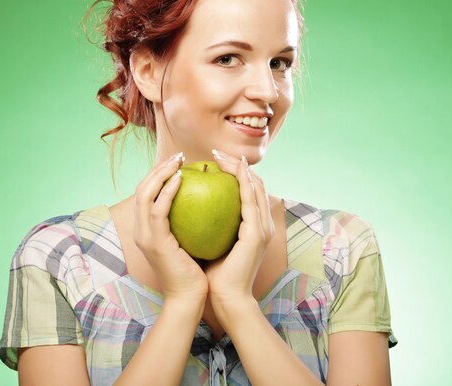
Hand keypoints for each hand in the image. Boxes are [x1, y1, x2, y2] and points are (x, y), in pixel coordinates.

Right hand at [133, 152, 208, 303]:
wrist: (190, 298)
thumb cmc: (195, 271)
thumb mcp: (189, 240)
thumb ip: (188, 220)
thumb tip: (204, 198)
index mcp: (147, 229)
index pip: (147, 193)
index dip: (160, 174)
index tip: (179, 162)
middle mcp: (141, 230)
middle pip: (142, 188)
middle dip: (159, 168)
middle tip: (179, 156)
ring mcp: (145, 236)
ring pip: (145, 194)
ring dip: (161, 173)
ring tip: (179, 161)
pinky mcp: (154, 242)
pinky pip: (158, 210)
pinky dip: (167, 192)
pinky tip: (182, 179)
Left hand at [204, 150, 274, 309]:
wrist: (226, 298)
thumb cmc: (214, 276)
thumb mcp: (211, 244)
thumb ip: (208, 227)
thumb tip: (190, 208)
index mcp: (253, 227)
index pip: (247, 193)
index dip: (236, 174)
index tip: (215, 162)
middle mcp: (262, 224)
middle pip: (255, 184)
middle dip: (237, 165)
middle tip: (216, 152)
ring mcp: (262, 228)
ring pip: (256, 187)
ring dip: (239, 168)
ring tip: (221, 156)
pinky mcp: (257, 233)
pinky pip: (250, 199)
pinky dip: (242, 181)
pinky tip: (230, 169)